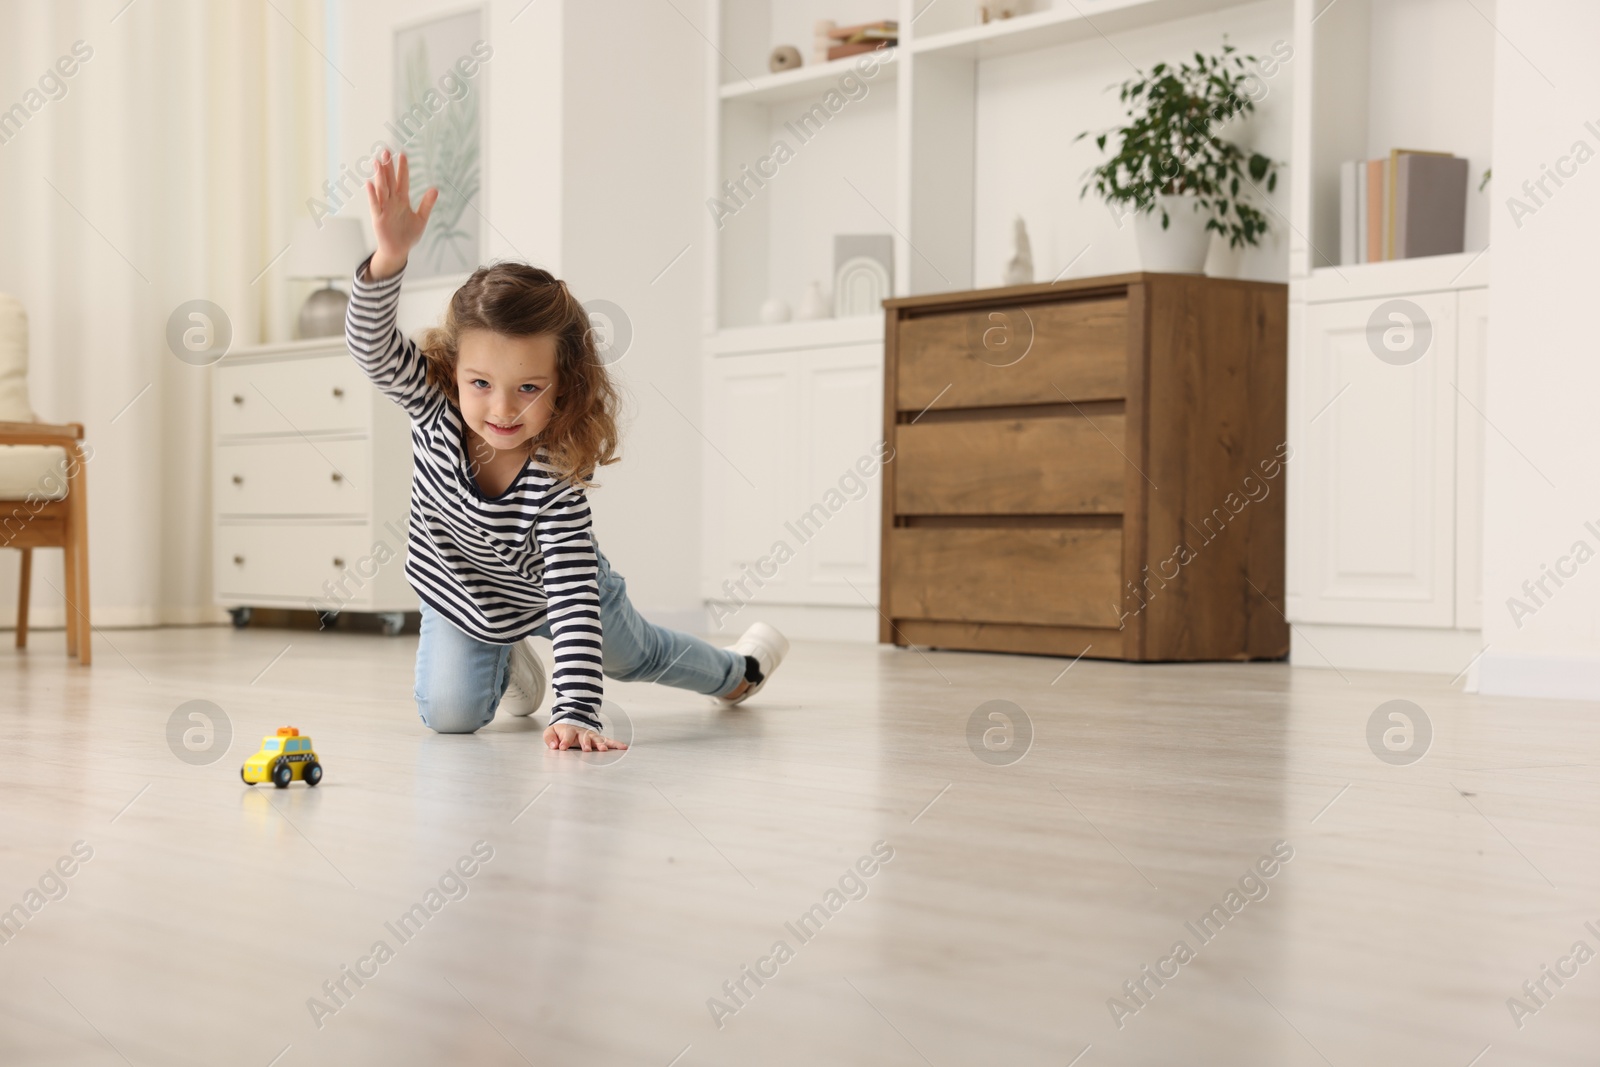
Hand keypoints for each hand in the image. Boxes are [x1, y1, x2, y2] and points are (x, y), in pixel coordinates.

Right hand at [364, 149, 437, 279]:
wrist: (399, 250)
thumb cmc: (408, 235)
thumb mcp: (421, 218)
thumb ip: (427, 204)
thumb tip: (435, 189)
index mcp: (402, 200)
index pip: (402, 180)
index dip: (402, 168)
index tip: (403, 154)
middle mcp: (392, 201)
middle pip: (389, 180)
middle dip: (388, 166)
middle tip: (386, 150)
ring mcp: (384, 208)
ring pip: (381, 189)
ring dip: (379, 176)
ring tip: (378, 161)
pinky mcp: (378, 218)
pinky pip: (375, 204)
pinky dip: (372, 194)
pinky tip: (370, 183)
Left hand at [543, 721, 627, 751]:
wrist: (571, 723)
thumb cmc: (560, 732)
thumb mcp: (550, 732)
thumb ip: (550, 738)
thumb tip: (554, 746)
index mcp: (570, 730)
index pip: (567, 735)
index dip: (565, 741)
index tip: (562, 747)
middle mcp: (582, 732)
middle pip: (585, 737)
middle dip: (586, 743)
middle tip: (587, 749)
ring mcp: (591, 736)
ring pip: (597, 739)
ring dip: (600, 744)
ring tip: (604, 750)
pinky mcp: (598, 739)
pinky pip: (608, 741)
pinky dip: (615, 744)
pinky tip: (623, 748)